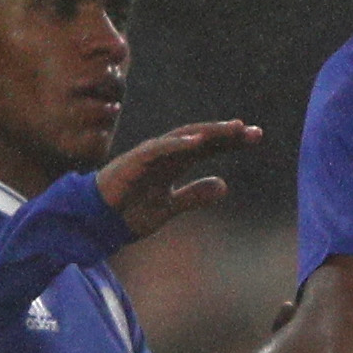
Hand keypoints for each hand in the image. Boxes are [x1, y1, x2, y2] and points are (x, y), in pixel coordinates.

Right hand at [93, 120, 263, 237]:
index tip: (255, 138)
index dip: (230, 142)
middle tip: (254, 132)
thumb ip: (195, 195)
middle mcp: (164, 155)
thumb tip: (224, 186)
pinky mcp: (134, 162)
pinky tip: (197, 142)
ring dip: (208, 133)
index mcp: (173, 163)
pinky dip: (177, 144)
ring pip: (183, 138)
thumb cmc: (129, 212)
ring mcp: (149, 156)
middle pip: (200, 138)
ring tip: (232, 130)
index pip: (207, 147)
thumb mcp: (170, 206)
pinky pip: (158, 149)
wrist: (97, 223)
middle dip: (227, 134)